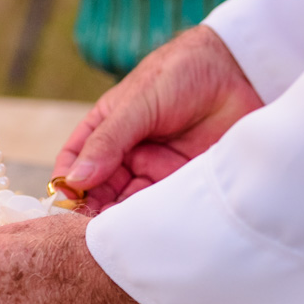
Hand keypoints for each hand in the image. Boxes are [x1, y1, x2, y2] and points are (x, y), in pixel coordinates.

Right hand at [56, 25, 261, 210]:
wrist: (238, 70)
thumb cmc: (181, 73)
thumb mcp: (138, 103)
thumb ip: (108, 141)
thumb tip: (75, 179)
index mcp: (108, 127)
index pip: (77, 161)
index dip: (68, 182)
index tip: (64, 203)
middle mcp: (128, 151)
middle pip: (101, 188)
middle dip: (93, 208)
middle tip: (91, 230)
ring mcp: (156, 166)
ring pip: (129, 201)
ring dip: (121, 218)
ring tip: (117, 234)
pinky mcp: (184, 179)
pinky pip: (161, 205)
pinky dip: (151, 219)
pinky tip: (146, 228)